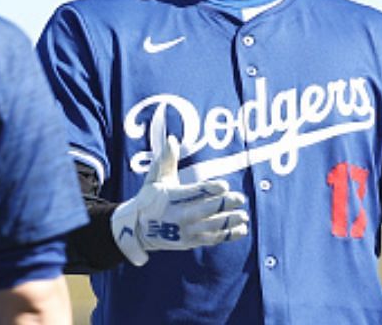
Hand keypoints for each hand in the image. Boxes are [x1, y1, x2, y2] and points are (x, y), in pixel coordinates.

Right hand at [111, 137, 249, 265]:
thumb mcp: (154, 179)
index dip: (209, 189)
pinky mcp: (190, 242)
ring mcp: (184, 231)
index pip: (192, 193)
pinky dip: (227, 236)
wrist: (137, 229)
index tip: (224, 185)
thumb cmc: (150, 198)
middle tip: (240, 198)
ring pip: (210, 227)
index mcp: (170, 198)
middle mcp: (177, 216)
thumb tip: (172, 139)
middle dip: (223, 205)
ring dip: (229, 222)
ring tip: (244, 215)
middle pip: (203, 211)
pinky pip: (211, 239)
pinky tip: (242, 229)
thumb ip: (165, 160)